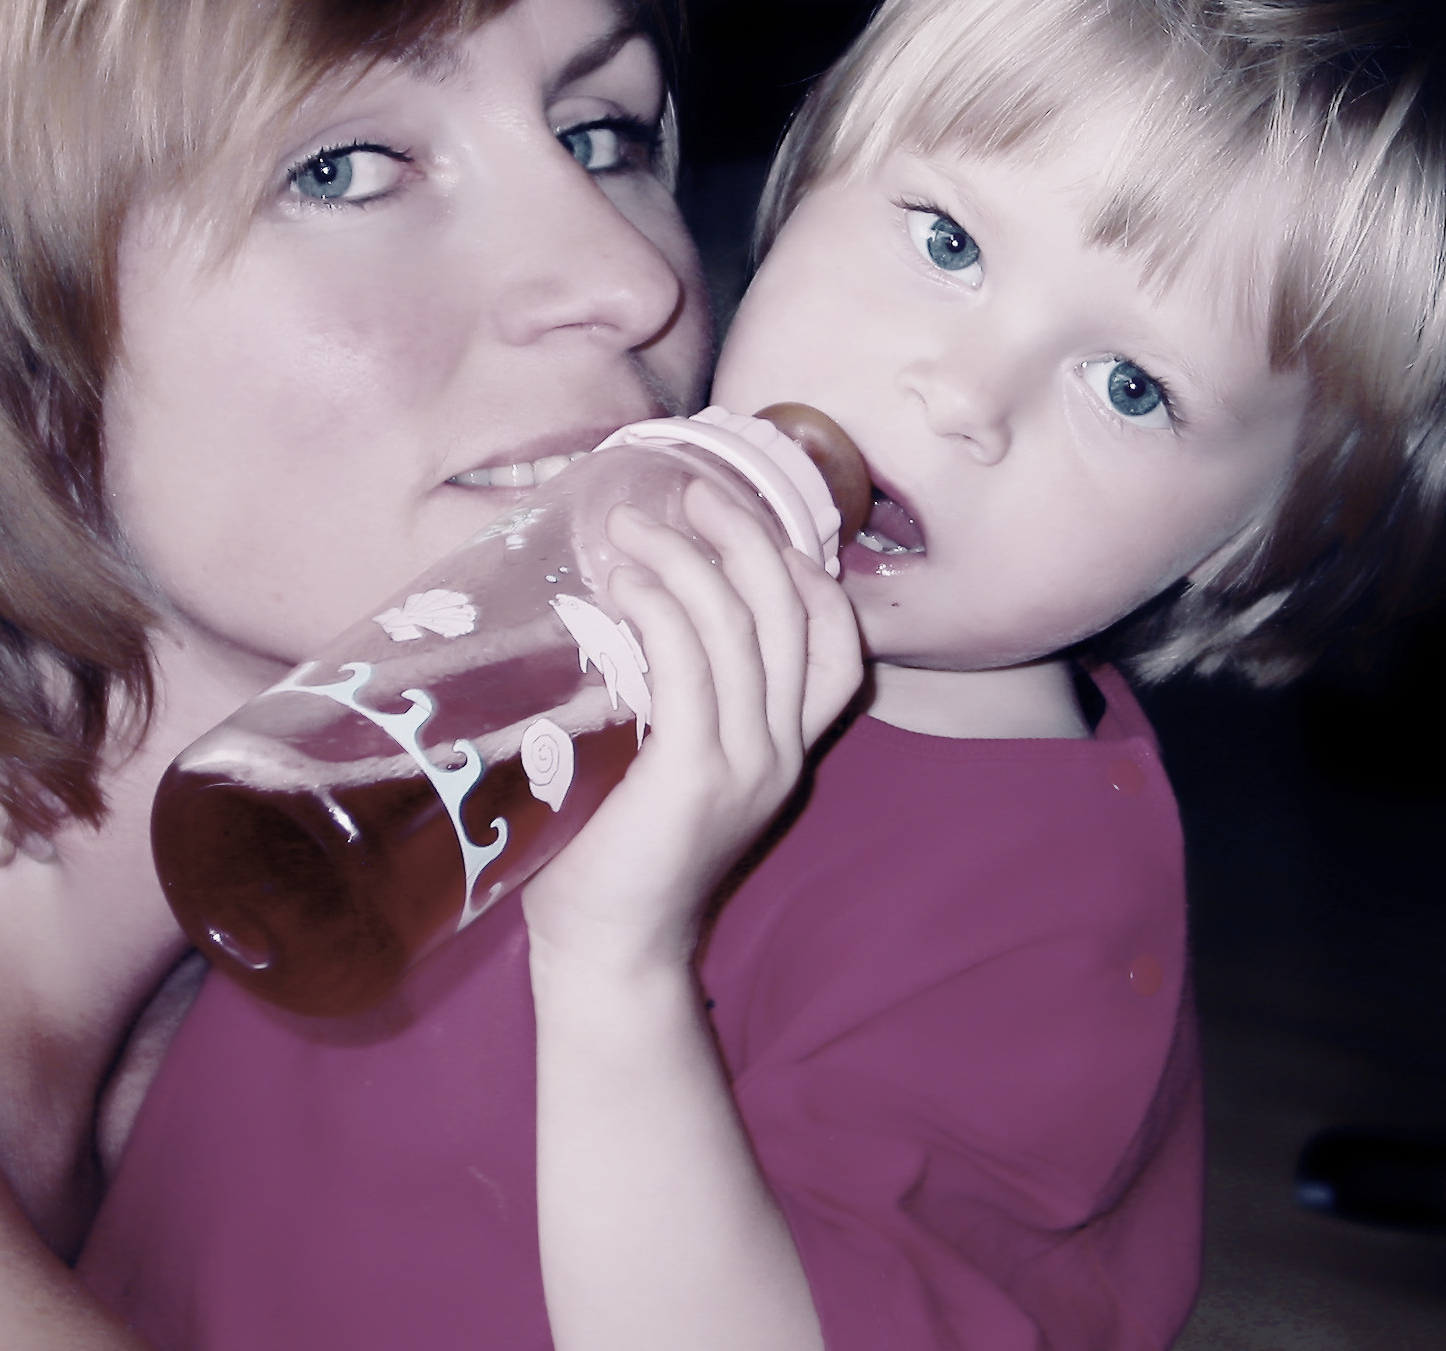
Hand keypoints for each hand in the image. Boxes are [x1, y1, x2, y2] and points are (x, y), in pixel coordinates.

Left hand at [521, 479, 860, 975]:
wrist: (610, 951)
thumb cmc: (616, 852)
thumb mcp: (668, 763)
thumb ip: (675, 700)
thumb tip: (626, 608)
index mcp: (785, 749)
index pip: (835, 645)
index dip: (803, 572)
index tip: (745, 522)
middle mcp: (780, 752)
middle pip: (794, 616)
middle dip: (745, 538)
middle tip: (689, 493)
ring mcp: (745, 763)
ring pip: (742, 629)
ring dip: (686, 560)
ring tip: (632, 526)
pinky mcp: (696, 775)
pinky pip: (691, 666)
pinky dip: (661, 608)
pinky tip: (626, 582)